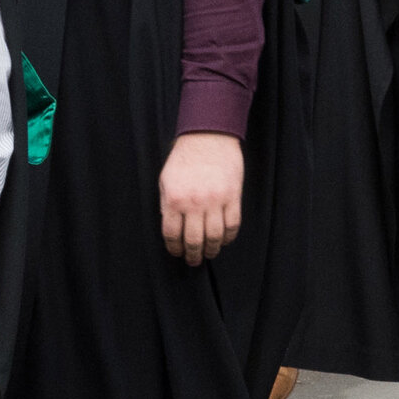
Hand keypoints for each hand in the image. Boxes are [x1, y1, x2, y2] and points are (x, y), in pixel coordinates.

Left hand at [161, 131, 246, 264]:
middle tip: (193, 261)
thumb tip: (172, 228)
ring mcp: (216, 201)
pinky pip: (233, 224)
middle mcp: (194, 203)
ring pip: (215, 236)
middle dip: (192, 255)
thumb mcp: (166, 181)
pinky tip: (224, 240)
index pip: (172, 234)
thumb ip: (167, 205)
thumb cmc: (184, 158)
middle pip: (193, 240)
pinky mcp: (233, 196)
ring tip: (210, 253)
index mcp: (174, 199)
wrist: (208, 137)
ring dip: (212, 249)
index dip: (174, 248)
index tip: (177, 253)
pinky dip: (229, 237)